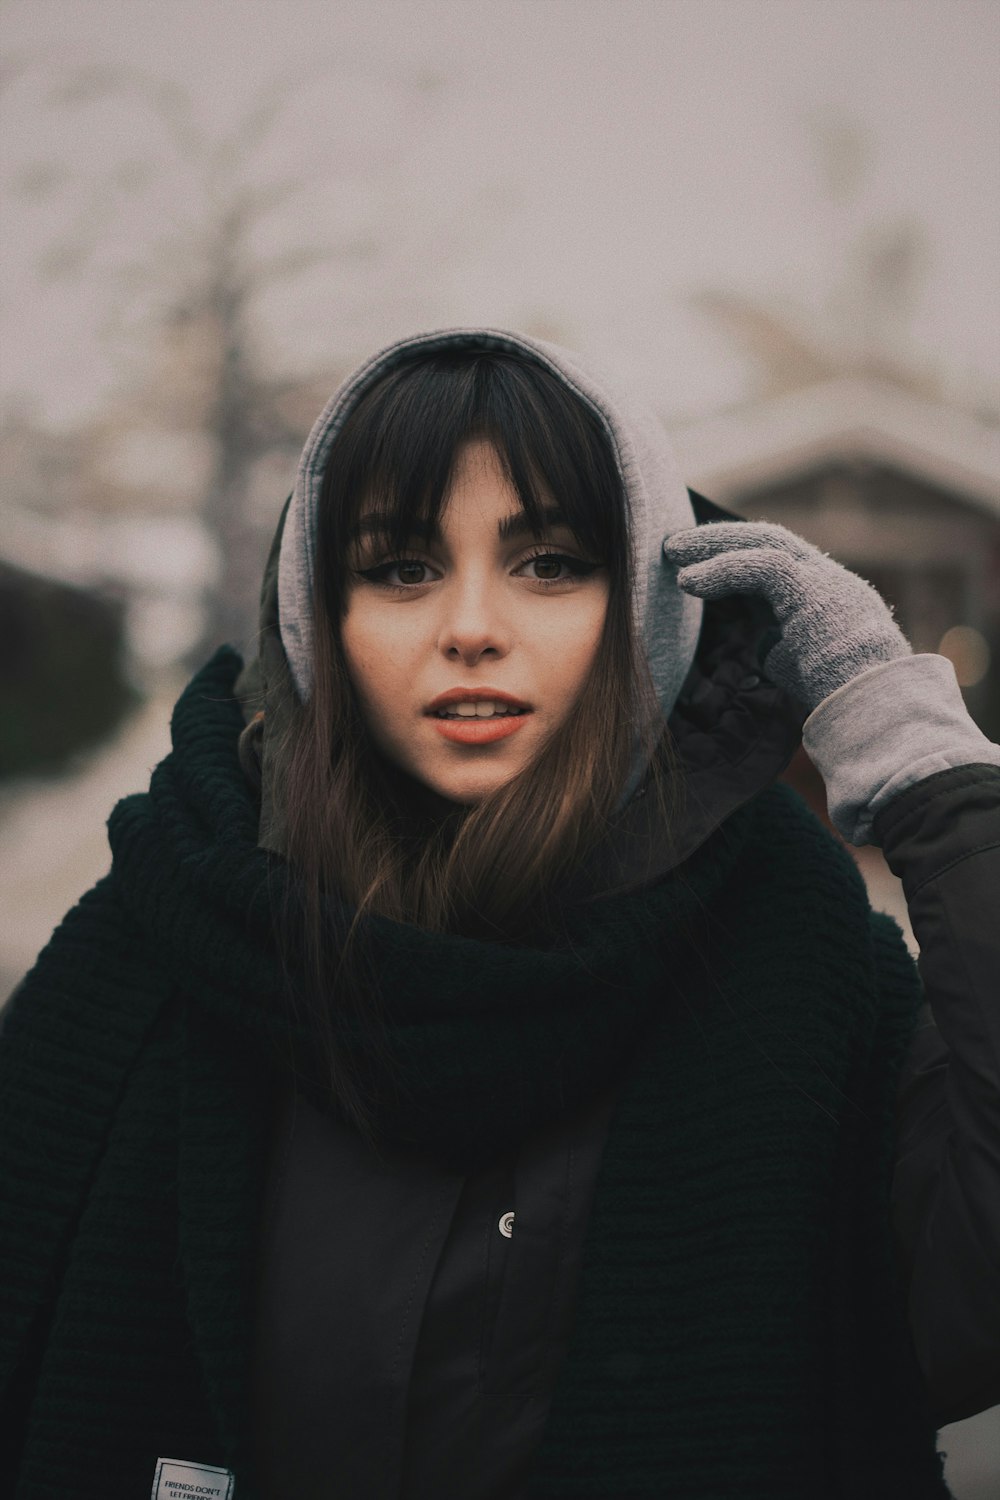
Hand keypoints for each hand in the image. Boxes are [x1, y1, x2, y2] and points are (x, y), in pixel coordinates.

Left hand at [663, 520, 909, 712]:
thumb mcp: (802, 670)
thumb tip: (758, 644)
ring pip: (766, 543)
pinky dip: (722, 570)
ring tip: (674, 552)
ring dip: (715, 545)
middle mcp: (831, 582)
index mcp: (829, 600)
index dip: (738, 557)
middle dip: (722, 540)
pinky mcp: (816, 592)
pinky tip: (688, 581)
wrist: (875, 714)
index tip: (699, 563)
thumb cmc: (840, 707)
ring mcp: (827, 582)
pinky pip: (761, 567)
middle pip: (771, 542)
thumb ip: (781, 647)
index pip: (780, 563)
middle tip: (677, 545)